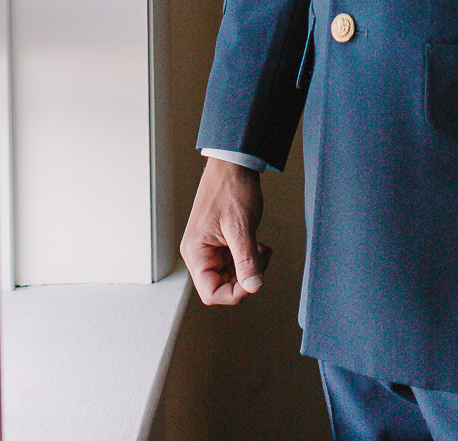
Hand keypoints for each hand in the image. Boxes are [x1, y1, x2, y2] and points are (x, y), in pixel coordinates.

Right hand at [180, 157, 271, 304]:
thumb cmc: (231, 189)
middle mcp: (198, 254)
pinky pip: (234, 262)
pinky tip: (257, 244)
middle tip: (261, 260)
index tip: (255, 279)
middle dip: (245, 278)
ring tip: (260, 248)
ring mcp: (209, 248)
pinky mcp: (219, 243)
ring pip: (230, 276)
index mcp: (196, 253)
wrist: (234, 164)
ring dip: (249, 267)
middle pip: (221, 286)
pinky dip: (249, 258)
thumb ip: (246, 260)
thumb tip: (254, 287)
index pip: (211, 293)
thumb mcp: (241, 227)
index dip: (235, 294)